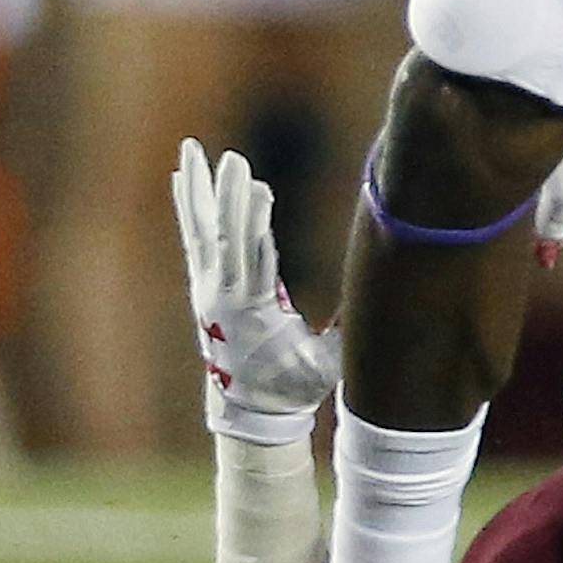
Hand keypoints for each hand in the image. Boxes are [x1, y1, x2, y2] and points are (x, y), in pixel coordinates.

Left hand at [172, 139, 339, 442]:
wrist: (249, 412)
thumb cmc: (296, 385)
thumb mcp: (325, 362)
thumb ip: (345, 331)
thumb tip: (381, 298)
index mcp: (256, 312)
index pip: (255, 258)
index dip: (255, 222)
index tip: (260, 185)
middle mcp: (225, 296)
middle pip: (227, 238)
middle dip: (230, 198)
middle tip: (232, 159)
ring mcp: (209, 288)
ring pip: (202, 230)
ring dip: (197, 190)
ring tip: (190, 150)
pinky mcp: (204, 284)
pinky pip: (194, 237)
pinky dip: (189, 206)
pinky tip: (181, 179)